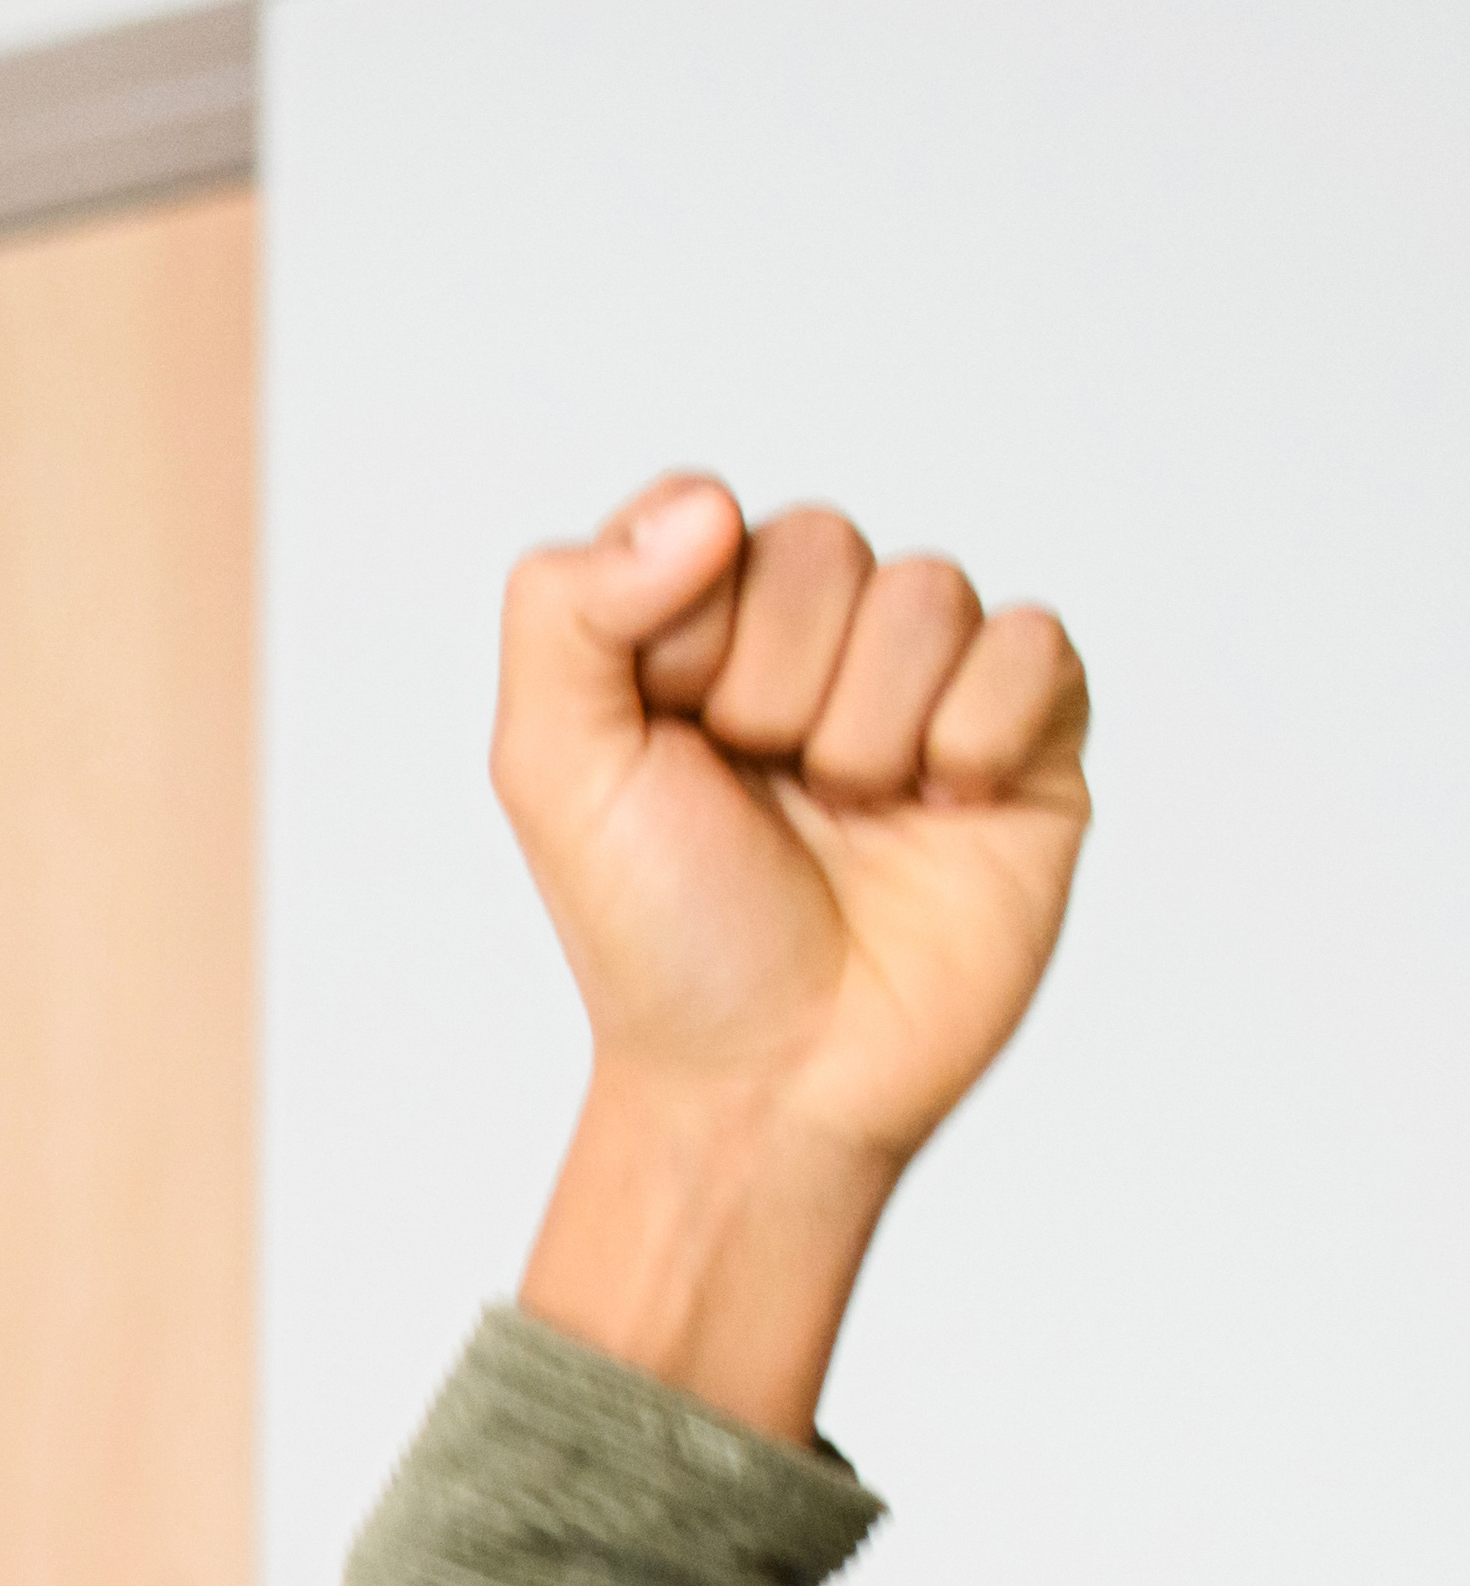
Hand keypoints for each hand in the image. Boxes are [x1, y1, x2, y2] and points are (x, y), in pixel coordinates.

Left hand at [498, 474, 1092, 1434]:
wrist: (770, 1077)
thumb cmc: (658, 934)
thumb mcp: (552, 770)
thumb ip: (566, 611)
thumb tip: (704, 507)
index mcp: (694, 633)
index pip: (703, 516)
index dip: (685, 630)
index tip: (669, 734)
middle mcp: (814, 641)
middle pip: (821, 545)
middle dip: (771, 688)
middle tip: (762, 792)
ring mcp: (926, 682)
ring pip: (927, 592)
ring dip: (865, 727)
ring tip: (846, 816)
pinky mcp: (1030, 734)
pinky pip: (1033, 643)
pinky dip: (976, 731)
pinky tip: (939, 811)